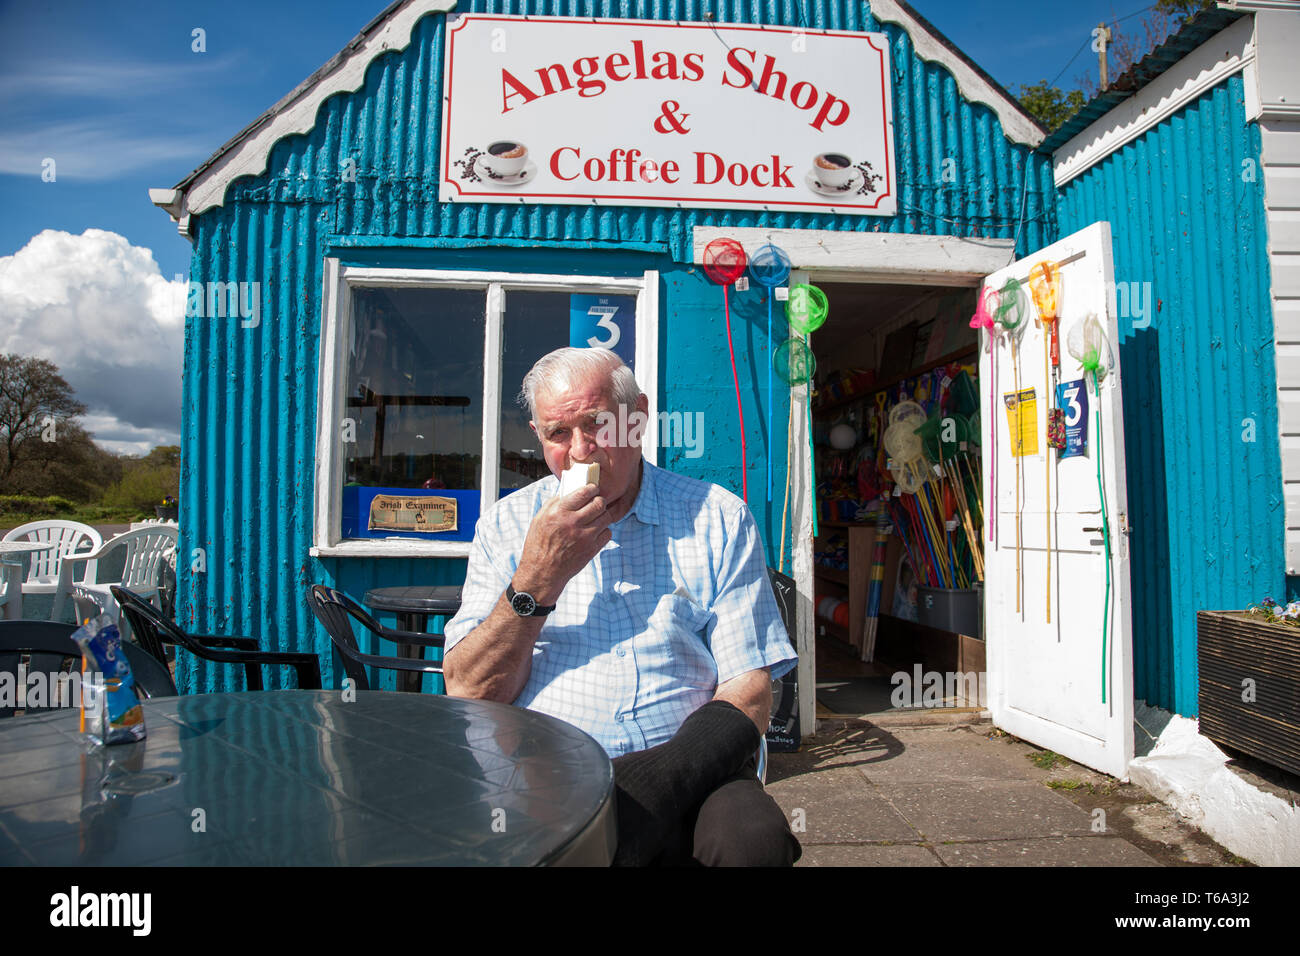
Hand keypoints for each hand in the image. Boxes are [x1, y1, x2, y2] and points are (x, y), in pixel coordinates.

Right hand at [513, 484, 611, 604]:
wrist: (542, 572)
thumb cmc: (539, 544)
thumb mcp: (540, 519)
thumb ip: (554, 503)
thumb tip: (569, 492)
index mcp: (559, 512)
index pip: (584, 493)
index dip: (592, 488)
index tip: (593, 489)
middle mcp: (573, 523)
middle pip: (599, 503)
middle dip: (599, 501)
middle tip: (595, 503)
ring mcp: (585, 537)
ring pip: (606, 517)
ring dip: (602, 515)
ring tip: (595, 518)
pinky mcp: (592, 549)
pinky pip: (607, 533)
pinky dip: (603, 530)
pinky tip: (594, 531)